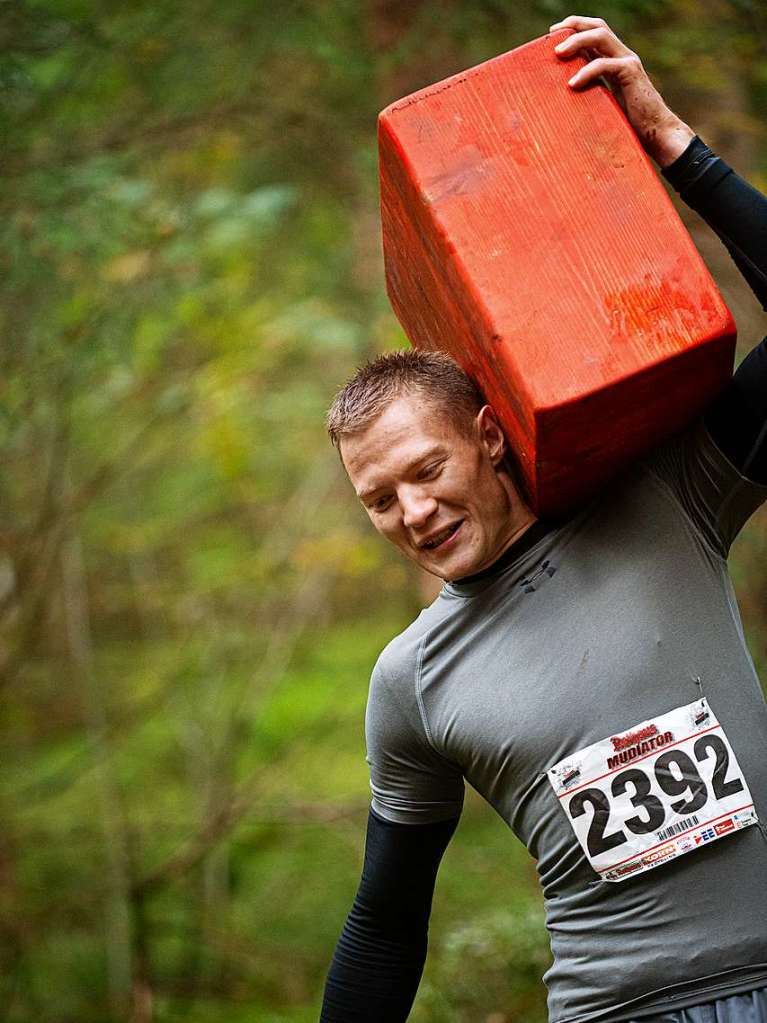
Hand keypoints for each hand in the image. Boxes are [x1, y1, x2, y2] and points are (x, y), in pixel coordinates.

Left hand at [549, 15, 694, 166]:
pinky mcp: (631, 74)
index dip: (576, 27)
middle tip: (552, 33)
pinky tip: (572, 84)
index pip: (596, 32)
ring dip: (577, 41)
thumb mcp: (603, 103)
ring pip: (601, 36)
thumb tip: (564, 96)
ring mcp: (629, 62)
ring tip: (558, 53)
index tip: (554, 33)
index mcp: (616, 60)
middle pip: (598, 26)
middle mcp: (623, 56)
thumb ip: (591, 92)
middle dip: (574, 25)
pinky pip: (604, 64)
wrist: (657, 134)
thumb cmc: (629, 125)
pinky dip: (586, 71)